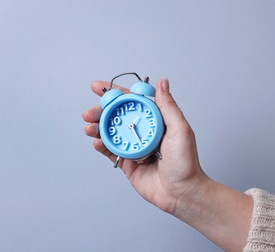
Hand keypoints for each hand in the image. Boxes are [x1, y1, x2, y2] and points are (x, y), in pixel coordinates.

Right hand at [82, 79, 205, 212]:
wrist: (181, 193)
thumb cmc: (185, 162)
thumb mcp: (180, 129)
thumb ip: (168, 106)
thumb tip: (162, 82)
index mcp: (155, 120)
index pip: (132, 101)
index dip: (115, 93)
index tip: (98, 87)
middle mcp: (143, 131)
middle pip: (117, 116)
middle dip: (100, 112)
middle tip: (89, 112)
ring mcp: (134, 147)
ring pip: (111, 133)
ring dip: (97, 128)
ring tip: (89, 127)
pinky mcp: (128, 163)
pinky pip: (111, 151)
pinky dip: (101, 145)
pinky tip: (96, 142)